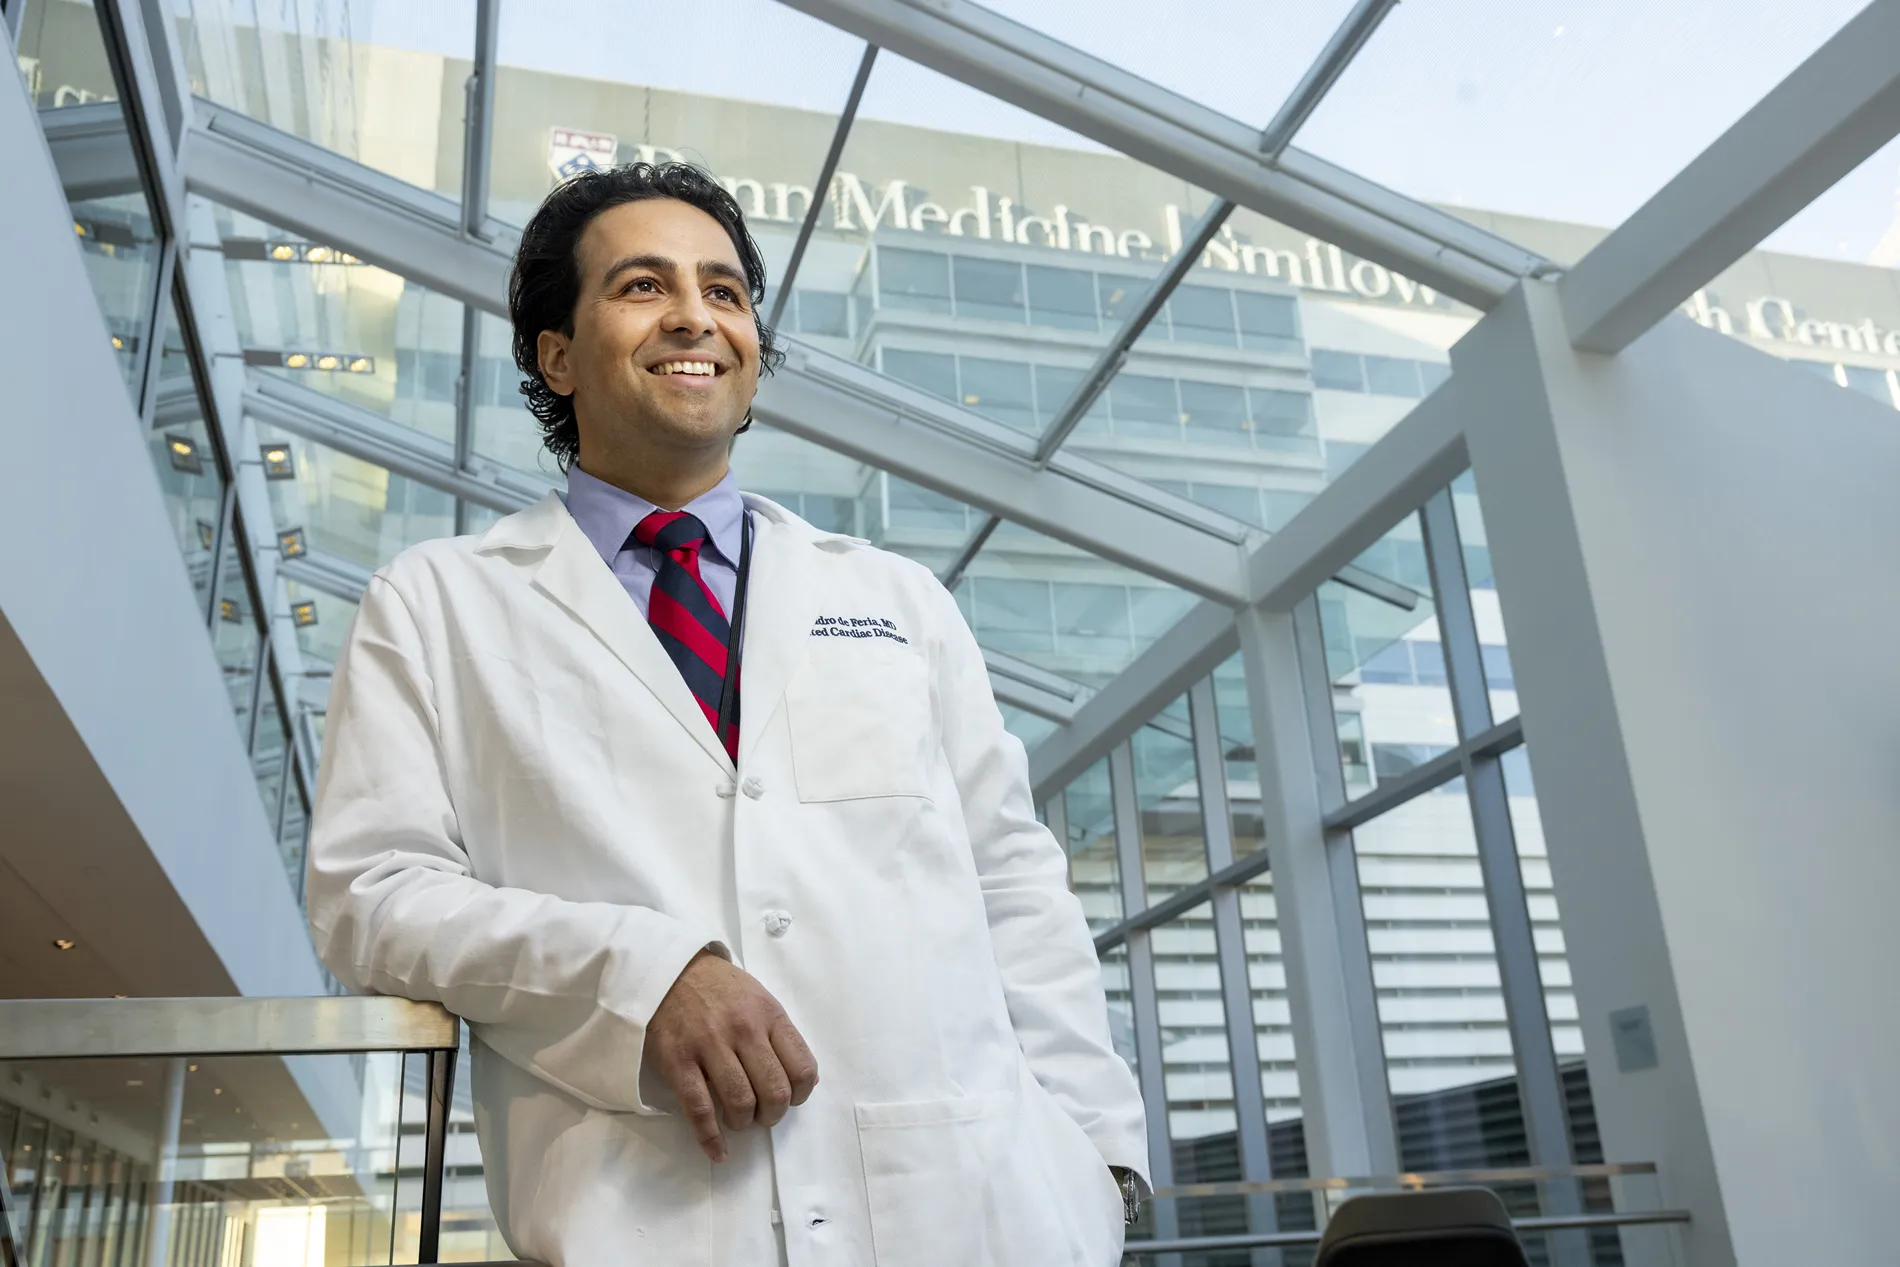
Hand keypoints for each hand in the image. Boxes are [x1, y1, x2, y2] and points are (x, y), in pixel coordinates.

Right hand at [645, 949, 819, 1161]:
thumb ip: (778, 1035)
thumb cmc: (719, 988)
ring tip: (740, 1120)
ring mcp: (709, 1045)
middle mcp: (744, 1030)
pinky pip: (699, 1109)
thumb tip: (802, 1079)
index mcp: (769, 1015)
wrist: (669, 969)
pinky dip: (711, 1138)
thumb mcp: (759, 999)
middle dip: (773, 1114)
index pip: (803, 1068)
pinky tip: (719, 1151)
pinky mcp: (678, 1061)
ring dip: (744, 1122)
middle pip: (774, 1091)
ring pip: (741, 1102)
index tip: (791, 1099)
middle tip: (763, 1115)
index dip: (801, 1095)